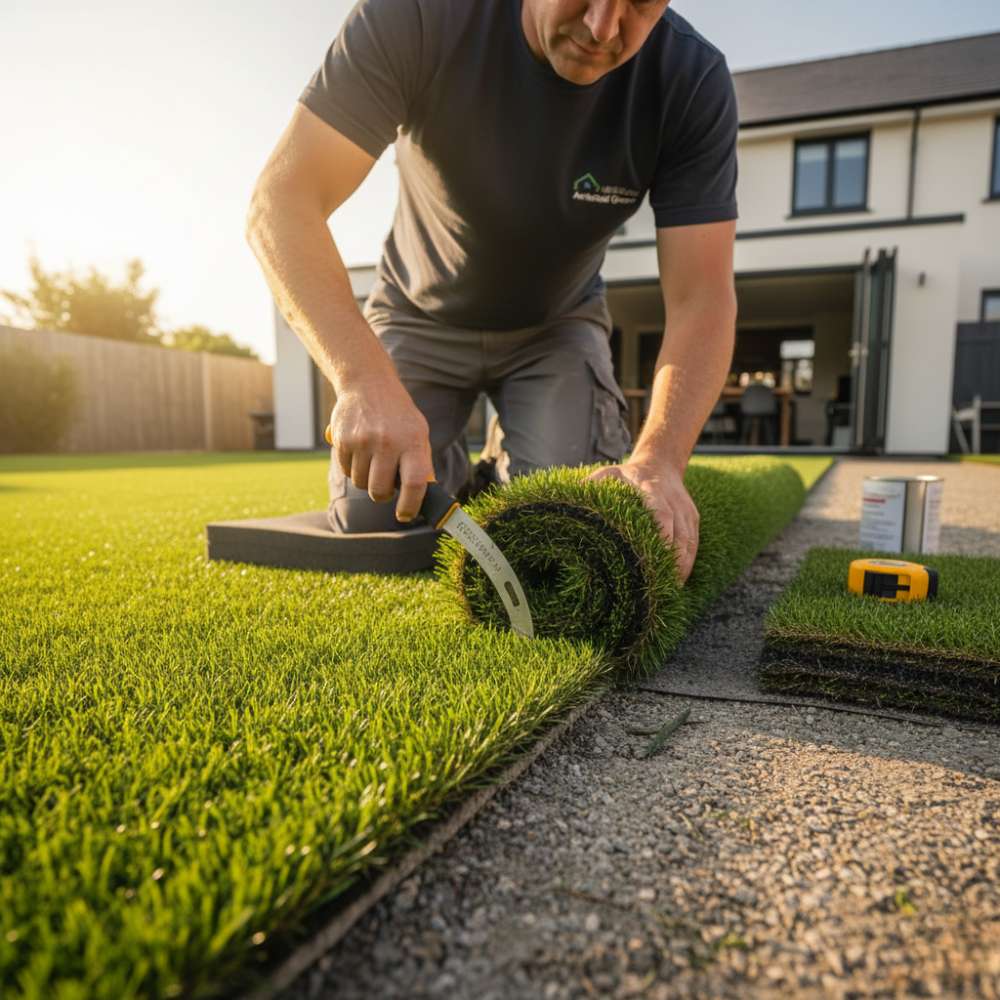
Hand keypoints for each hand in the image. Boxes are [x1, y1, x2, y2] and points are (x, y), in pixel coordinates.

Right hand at [327, 377, 433, 521]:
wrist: (368, 383)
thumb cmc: (398, 415)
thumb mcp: (418, 432)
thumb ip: (421, 463)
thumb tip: (424, 495)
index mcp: (413, 441)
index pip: (414, 483)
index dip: (410, 505)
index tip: (405, 515)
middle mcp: (388, 442)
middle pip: (380, 490)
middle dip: (383, 495)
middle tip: (386, 487)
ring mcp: (363, 441)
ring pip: (361, 484)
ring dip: (367, 480)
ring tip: (373, 461)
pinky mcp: (343, 441)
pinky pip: (346, 471)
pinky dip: (352, 469)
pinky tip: (360, 452)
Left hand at [585, 460, 699, 583]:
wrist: (661, 463)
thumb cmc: (628, 475)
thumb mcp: (608, 474)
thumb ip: (592, 486)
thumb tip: (571, 503)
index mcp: (650, 488)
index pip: (660, 512)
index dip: (661, 534)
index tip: (654, 558)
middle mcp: (672, 499)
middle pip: (678, 532)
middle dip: (671, 560)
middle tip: (659, 585)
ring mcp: (685, 509)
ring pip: (689, 541)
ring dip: (681, 566)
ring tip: (669, 590)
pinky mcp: (693, 518)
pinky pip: (694, 543)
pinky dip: (688, 562)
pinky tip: (678, 581)